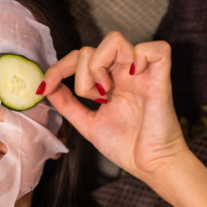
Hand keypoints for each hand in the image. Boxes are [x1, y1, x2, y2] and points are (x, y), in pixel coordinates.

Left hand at [41, 32, 187, 191]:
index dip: (58, 68)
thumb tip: (47, 87)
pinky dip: (140, 56)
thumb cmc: (126, 147)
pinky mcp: (160, 78)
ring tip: (107, 92)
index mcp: (109, 80)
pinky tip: (133, 76)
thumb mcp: (87, 124)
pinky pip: (156, 48)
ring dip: (100, 65)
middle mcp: (123, 73)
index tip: (46, 87)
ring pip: (114, 40)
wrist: (149, 166)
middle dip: (81, 74)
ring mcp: (141, 73)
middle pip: (90, 48)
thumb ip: (68, 105)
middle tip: (95, 99)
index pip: (80, 58)